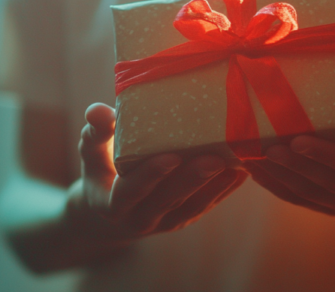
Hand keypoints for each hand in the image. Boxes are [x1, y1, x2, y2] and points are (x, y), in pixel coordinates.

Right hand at [68, 103, 247, 239]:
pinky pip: (207, 206)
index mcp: (113, 204)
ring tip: (236, 162)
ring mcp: (166, 222)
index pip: (132, 191)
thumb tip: (97, 111)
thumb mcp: (91, 152)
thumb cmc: (101, 170)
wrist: (111, 211)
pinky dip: (225, 189)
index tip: (171, 157)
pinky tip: (243, 170)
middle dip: (192, 180)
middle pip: (169, 199)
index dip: (151, 175)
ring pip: (193, 206)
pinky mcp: (185, 218)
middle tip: (214, 157)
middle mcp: (140, 218)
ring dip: (215, 186)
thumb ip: (96, 132)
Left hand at [244, 76, 334, 217]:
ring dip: (279, 176)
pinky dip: (276, 186)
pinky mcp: (330, 208)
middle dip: (294, 165)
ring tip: (255, 156)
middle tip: (269, 145)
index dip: (326, 156)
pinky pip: (299, 200)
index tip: (299, 140)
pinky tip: (255, 170)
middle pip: (325, 182)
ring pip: (308, 193)